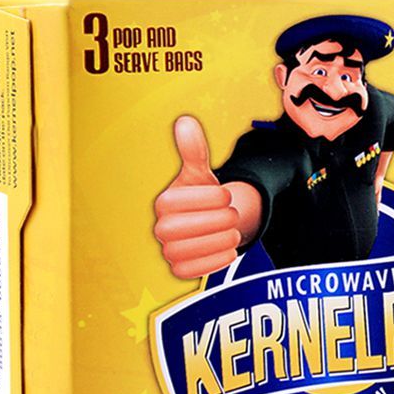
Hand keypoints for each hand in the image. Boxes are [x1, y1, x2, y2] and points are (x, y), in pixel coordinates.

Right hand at [154, 116, 240, 278]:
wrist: (209, 221)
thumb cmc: (203, 195)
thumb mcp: (202, 172)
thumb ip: (194, 151)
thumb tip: (185, 122)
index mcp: (163, 202)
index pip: (176, 203)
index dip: (205, 198)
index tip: (225, 195)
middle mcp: (160, 228)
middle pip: (179, 230)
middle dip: (213, 221)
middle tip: (233, 214)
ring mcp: (168, 251)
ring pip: (187, 251)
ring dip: (217, 241)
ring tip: (233, 231)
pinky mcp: (180, 269)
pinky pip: (192, 272)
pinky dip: (214, 262)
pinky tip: (230, 250)